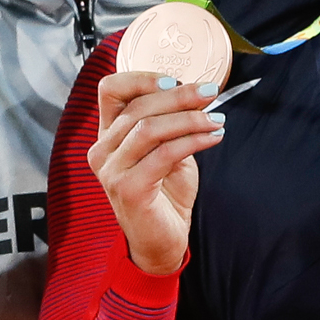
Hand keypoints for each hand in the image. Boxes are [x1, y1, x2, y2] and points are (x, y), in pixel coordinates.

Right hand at [89, 67, 221, 275]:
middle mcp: (102, 150)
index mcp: (107, 135)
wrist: (161, 242)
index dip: (142, 78)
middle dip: (179, 95)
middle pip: (137, 106)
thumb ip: (171, 123)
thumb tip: (197, 93)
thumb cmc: (164, 195)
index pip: (110, 90)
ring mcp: (112, 170)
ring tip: (217, 121)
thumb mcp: (166, 150)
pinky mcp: (129, 188)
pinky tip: (213, 139)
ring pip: (149, 128)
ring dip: (189, 119)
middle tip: (211, 92)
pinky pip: (164, 154)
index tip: (176, 79)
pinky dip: (193, 141)